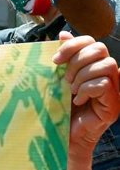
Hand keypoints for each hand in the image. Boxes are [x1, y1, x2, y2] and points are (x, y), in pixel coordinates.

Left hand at [53, 31, 119, 162]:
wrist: (62, 135)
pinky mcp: (113, 104)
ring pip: (107, 65)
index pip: (92, 41)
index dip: (73, 45)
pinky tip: (77, 101)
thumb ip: (63, 59)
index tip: (55, 60)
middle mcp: (108, 75)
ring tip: (71, 90)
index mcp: (93, 65)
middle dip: (77, 61)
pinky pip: (104, 84)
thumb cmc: (59, 107)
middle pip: (100, 49)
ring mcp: (114, 89)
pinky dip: (86, 90)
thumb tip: (63, 34)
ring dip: (82, 76)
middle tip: (65, 79)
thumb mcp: (57, 79)